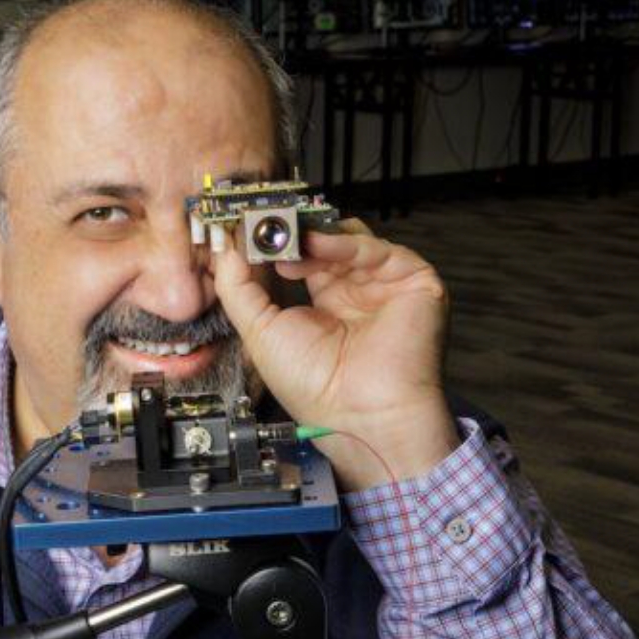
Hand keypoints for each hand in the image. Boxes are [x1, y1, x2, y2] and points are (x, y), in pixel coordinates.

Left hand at [212, 218, 459, 490]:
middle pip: (323, 243)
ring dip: (313, 235)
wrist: (360, 416)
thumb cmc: (316, 389)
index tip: (242, 229)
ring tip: (282, 238)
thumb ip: (239, 288)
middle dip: (290, 233)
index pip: (299, 258)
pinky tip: (314, 242)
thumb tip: (226, 250)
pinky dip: (344, 241)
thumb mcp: (259, 332)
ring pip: (348, 239)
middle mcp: (356, 292)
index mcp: (325, 306)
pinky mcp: (412, 281)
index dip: (272, 244)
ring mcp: (384, 285)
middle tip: (260, 222)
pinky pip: (377, 249)